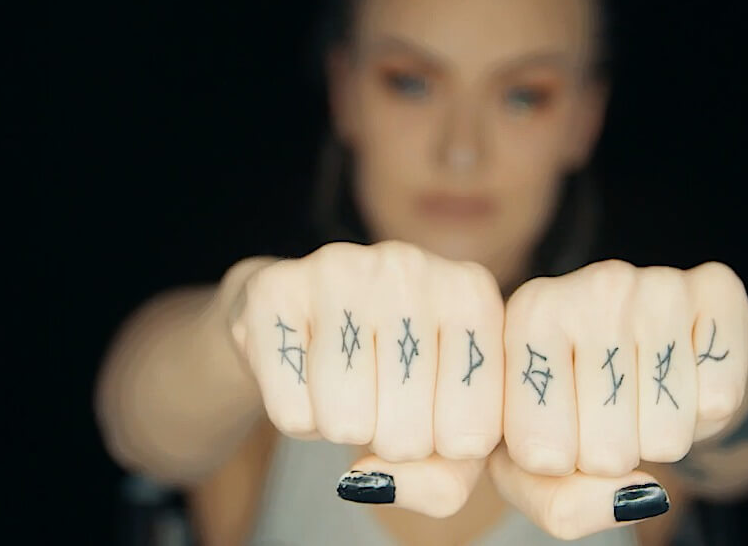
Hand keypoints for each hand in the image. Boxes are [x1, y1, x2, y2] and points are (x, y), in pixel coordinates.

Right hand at [230, 240, 505, 516]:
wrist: (301, 320)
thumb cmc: (394, 377)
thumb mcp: (444, 427)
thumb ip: (444, 480)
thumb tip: (370, 482)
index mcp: (471, 292)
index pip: (473, 436)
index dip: (444, 449)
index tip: (435, 411)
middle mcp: (411, 266)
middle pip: (408, 435)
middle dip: (388, 440)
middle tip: (379, 396)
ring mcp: (340, 267)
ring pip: (346, 422)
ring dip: (340, 427)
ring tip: (343, 383)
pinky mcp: (274, 290)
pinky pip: (291, 411)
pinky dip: (296, 417)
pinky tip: (304, 372)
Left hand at [488, 259, 747, 539]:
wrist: (658, 361)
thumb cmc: (577, 413)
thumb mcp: (534, 466)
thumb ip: (558, 502)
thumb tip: (634, 497)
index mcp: (528, 317)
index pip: (541, 452)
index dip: (558, 466)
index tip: (557, 432)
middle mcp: (590, 286)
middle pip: (606, 449)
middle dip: (612, 457)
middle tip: (610, 417)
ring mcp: (657, 282)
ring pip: (666, 430)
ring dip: (662, 438)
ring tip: (647, 400)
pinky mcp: (719, 290)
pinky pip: (720, 397)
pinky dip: (709, 414)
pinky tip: (690, 379)